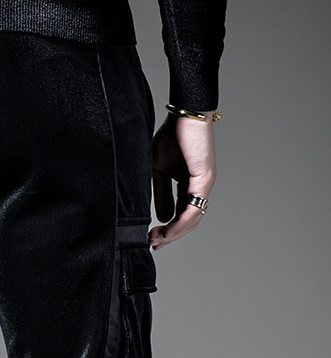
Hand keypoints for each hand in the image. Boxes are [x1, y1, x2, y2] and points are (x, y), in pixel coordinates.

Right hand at [149, 112, 216, 249]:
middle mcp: (200, 187)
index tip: (152, 238)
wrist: (185, 112)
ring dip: (175, 233)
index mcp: (189, 184)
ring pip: (193, 218)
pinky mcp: (205, 179)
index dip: (167, 229)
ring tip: (158, 240)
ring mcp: (205, 184)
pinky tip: (169, 230)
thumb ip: (161, 193)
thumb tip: (162, 217)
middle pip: (188, 221)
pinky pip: (193, 207)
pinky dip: (181, 222)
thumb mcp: (159, 170)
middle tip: (154, 244)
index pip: (180, 213)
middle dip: (171, 236)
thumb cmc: (173, 134)